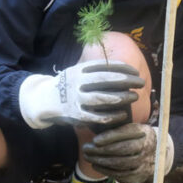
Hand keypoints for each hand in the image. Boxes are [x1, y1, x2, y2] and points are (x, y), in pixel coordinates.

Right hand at [19, 60, 144, 128]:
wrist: (43, 99)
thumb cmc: (67, 84)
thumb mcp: (76, 71)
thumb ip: (93, 69)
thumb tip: (118, 66)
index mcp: (79, 69)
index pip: (103, 66)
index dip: (121, 67)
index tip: (134, 70)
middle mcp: (77, 83)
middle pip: (104, 80)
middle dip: (125, 80)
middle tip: (140, 82)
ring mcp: (75, 99)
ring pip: (101, 98)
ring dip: (120, 97)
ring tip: (134, 96)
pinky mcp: (75, 115)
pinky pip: (95, 116)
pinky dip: (110, 116)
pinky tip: (122, 114)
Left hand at [82, 124, 173, 182]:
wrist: (158, 153)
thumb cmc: (137, 138)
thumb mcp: (133, 129)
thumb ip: (118, 129)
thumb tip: (94, 129)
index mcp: (145, 132)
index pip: (126, 133)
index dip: (110, 137)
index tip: (95, 140)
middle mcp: (147, 147)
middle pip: (123, 149)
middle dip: (101, 150)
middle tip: (86, 149)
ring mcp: (145, 162)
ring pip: (121, 164)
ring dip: (101, 161)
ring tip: (88, 157)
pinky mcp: (141, 175)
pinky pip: (121, 175)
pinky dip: (107, 171)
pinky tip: (96, 166)